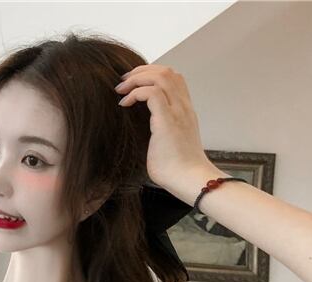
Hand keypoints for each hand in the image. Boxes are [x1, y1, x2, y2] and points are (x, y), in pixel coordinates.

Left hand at [114, 64, 212, 192]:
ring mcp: (177, 112)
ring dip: (137, 78)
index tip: (134, 84)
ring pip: (161, 76)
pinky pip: (152, 93)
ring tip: (122, 89)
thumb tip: (144, 136)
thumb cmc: (177, 169)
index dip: (152, 75)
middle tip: (123, 82)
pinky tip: (124, 104)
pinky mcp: (167, 121)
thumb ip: (160, 133)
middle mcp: (183, 106)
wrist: (189, 180)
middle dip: (142, 71)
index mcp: (184, 111)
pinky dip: (136, 93)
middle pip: (167, 71)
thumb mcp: (169, 144)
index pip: (174, 79)